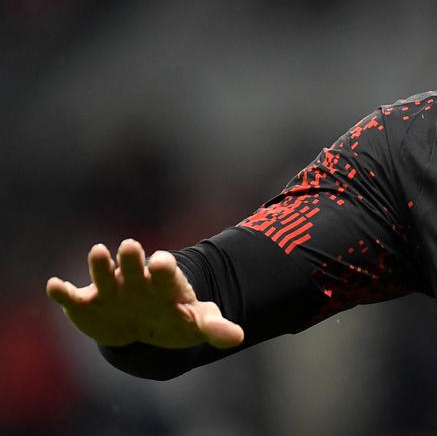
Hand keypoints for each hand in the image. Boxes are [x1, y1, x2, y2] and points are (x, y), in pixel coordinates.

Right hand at [46, 239, 243, 348]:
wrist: (147, 324)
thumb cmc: (176, 317)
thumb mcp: (198, 322)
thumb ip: (215, 327)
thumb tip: (237, 336)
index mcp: (164, 282)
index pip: (165, 271)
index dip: (163, 267)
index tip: (161, 263)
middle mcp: (136, 279)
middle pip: (134, 266)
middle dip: (132, 258)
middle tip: (129, 245)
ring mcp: (111, 289)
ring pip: (104, 274)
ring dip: (100, 265)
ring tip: (98, 251)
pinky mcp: (87, 302)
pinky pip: (72, 296)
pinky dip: (63, 292)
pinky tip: (54, 287)